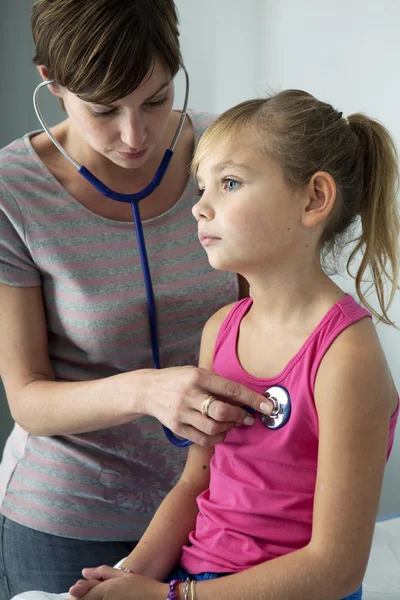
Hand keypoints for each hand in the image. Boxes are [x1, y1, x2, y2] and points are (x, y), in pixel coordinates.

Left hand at [68, 569, 167, 599]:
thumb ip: (101, 573)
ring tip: (96, 595)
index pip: (82, 595)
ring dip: (90, 599)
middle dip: (82, 597)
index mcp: (107, 588)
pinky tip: (105, 598)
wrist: (157, 599)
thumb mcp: (121, 574)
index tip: (71, 593)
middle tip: (76, 594)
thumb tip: (83, 571)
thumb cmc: (141, 585)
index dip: (76, 594)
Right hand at [143, 365, 272, 445]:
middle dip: (240, 416)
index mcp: (197, 376)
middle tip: (248, 417)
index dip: (252, 399)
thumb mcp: (196, 372)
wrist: (148, 390)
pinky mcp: (177, 427)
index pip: (231, 388)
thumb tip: (246, 399)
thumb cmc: (178, 379)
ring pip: (213, 428)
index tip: (268, 406)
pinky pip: (203, 439)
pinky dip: (217, 437)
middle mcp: (189, 394)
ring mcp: (181, 413)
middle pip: (222, 411)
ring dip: (229, 428)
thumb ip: (218, 384)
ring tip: (232, 423)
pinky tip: (221, 431)